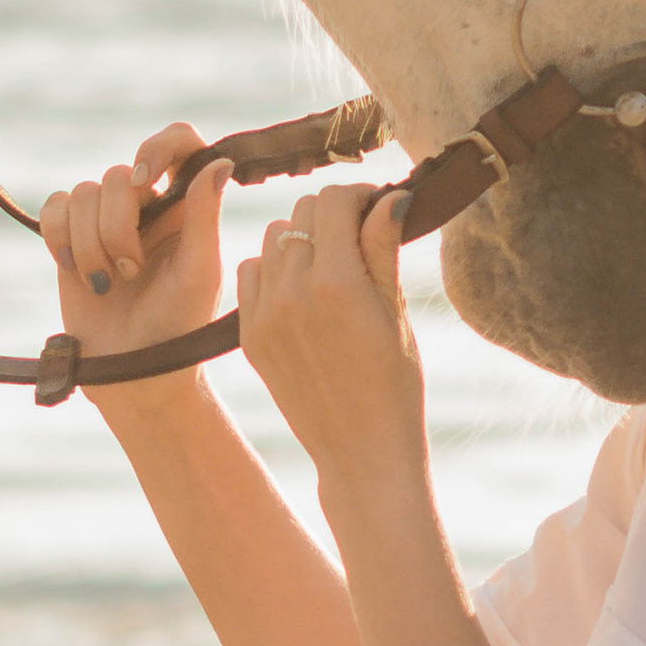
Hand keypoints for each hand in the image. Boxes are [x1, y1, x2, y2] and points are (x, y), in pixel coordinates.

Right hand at [40, 122, 231, 403]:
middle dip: (117, 227)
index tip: (144, 179)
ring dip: (89, 244)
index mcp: (186, 207)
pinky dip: (59, 237)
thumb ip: (204, 216)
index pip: (179, 144)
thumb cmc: (177, 326)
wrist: (133, 371)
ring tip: (108, 283)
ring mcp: (106, 220)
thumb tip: (221, 161)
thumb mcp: (199, 273)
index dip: (158, 148)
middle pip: (117, 175)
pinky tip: (74, 270)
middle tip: (131, 272)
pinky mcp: (70, 237)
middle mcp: (147, 206)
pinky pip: (55, 208)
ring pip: (83, 193)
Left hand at [236, 179, 424, 499]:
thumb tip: (388, 197)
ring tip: (331, 264)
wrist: (360, 449)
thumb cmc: (394, 383)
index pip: (334, 201)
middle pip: (302, 212)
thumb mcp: (396, 312)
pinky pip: (251, 272)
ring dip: (301, 238)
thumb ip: (382, 248)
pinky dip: (274, 268)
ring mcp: (264, 313)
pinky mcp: (249, 334)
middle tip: (359, 235)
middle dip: (333, 214)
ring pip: (272, 236)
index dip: (360, 196)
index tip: (377, 208)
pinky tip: (300, 289)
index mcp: (336, 282)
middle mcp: (292, 291)